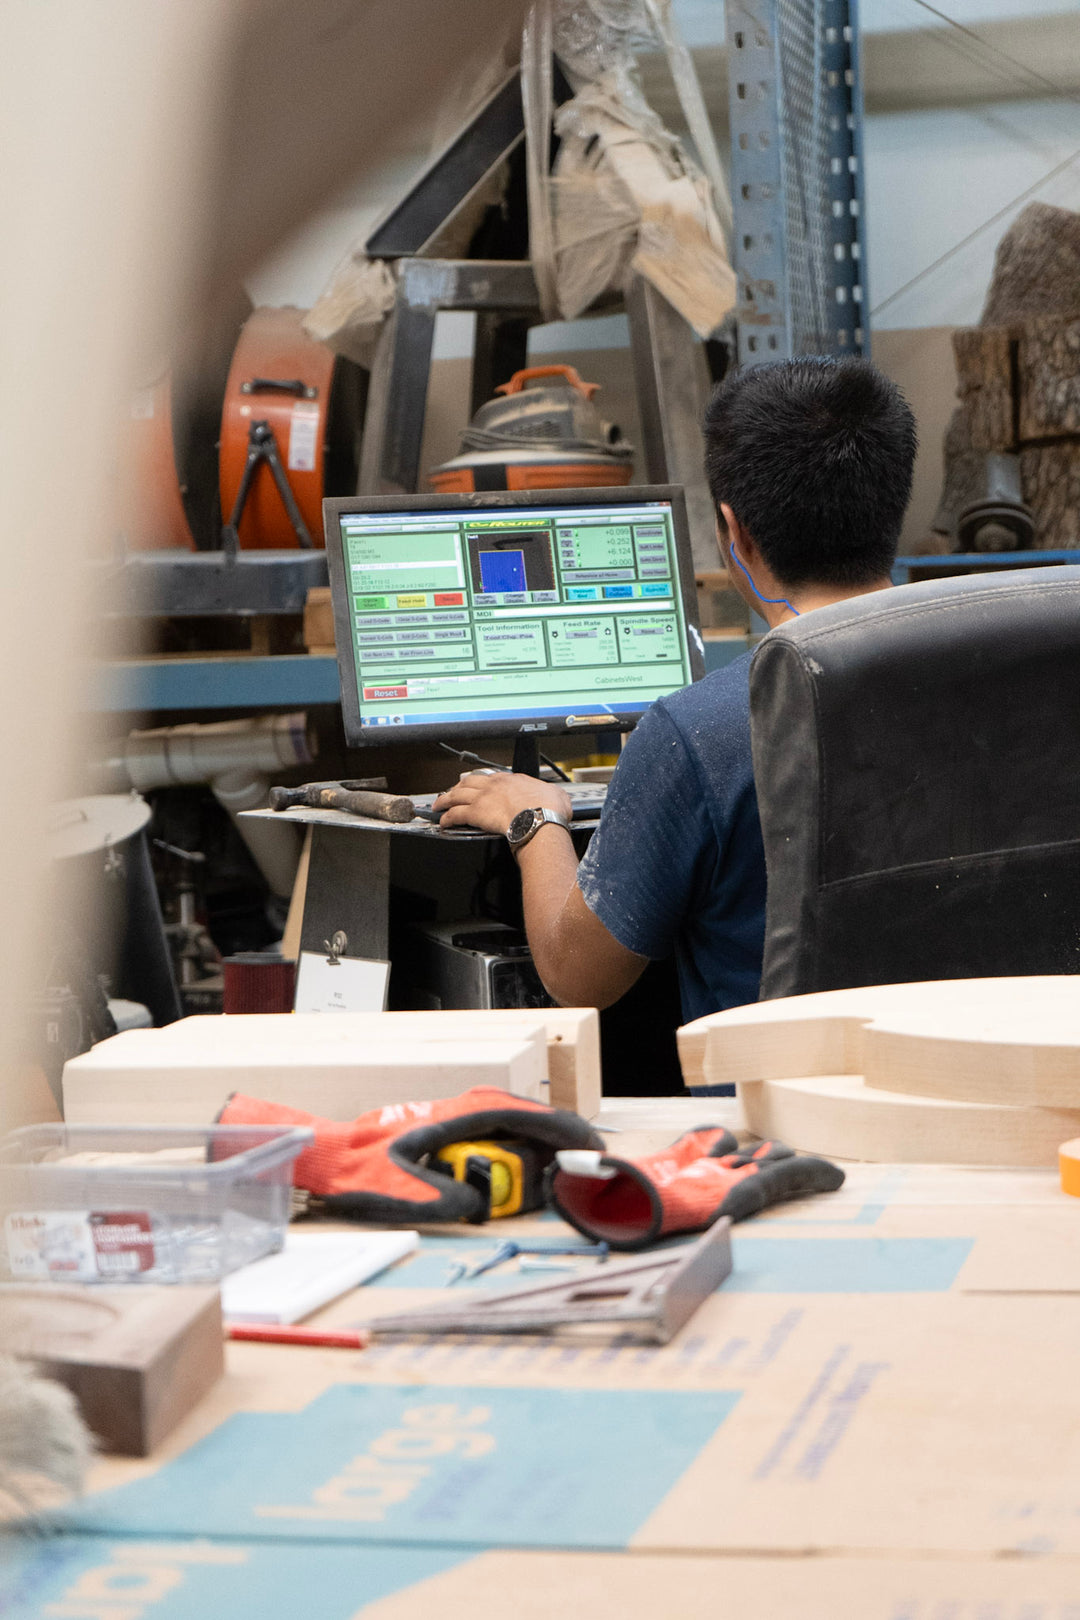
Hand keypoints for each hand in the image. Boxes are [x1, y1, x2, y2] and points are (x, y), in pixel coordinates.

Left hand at [433, 770, 572, 835]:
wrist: (540, 818)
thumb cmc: (549, 809)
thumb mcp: (557, 795)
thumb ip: (553, 794)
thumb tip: (557, 798)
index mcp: (512, 779)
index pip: (491, 778)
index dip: (482, 782)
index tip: (478, 785)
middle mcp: (494, 785)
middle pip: (469, 782)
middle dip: (457, 787)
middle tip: (450, 792)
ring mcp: (483, 798)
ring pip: (457, 795)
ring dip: (445, 800)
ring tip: (438, 806)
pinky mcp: (476, 813)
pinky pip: (455, 814)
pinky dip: (447, 818)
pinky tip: (443, 822)